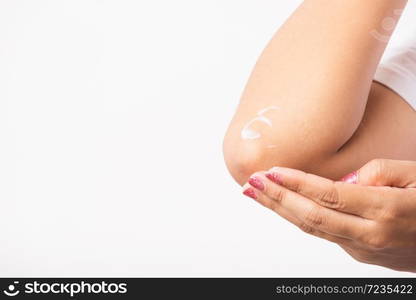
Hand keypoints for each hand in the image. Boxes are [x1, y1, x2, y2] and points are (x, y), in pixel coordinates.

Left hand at [242, 159, 415, 271]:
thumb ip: (378, 173)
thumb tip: (342, 182)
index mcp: (387, 211)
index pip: (328, 196)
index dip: (296, 184)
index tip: (270, 172)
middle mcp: (372, 235)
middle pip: (311, 216)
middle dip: (276, 199)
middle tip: (250, 183)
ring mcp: (365, 250)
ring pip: (313, 229)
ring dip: (281, 210)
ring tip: (257, 194)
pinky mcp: (363, 256)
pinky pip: (325, 234)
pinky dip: (300, 218)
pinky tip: (285, 206)